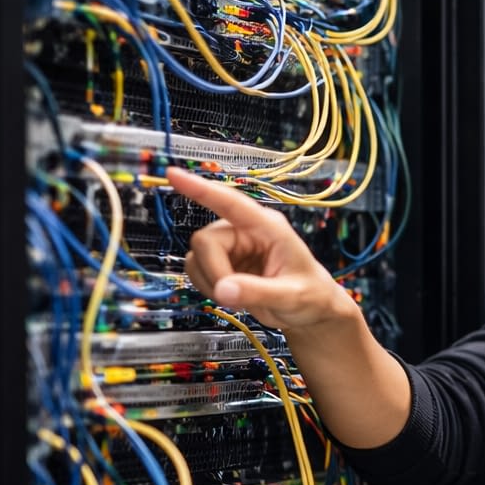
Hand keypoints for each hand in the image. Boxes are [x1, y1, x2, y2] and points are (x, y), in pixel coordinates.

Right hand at [169, 167, 352, 330]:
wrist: (310, 311)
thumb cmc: (311, 295)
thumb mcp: (292, 296)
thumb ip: (258, 292)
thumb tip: (223, 289)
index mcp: (268, 227)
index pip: (231, 203)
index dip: (201, 189)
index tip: (173, 174)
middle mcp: (245, 231)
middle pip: (204, 240)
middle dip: (214, 271)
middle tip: (234, 295)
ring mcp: (232, 247)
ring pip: (195, 257)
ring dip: (210, 282)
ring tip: (238, 297)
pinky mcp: (223, 263)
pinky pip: (196, 270)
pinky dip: (207, 287)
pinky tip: (230, 296)